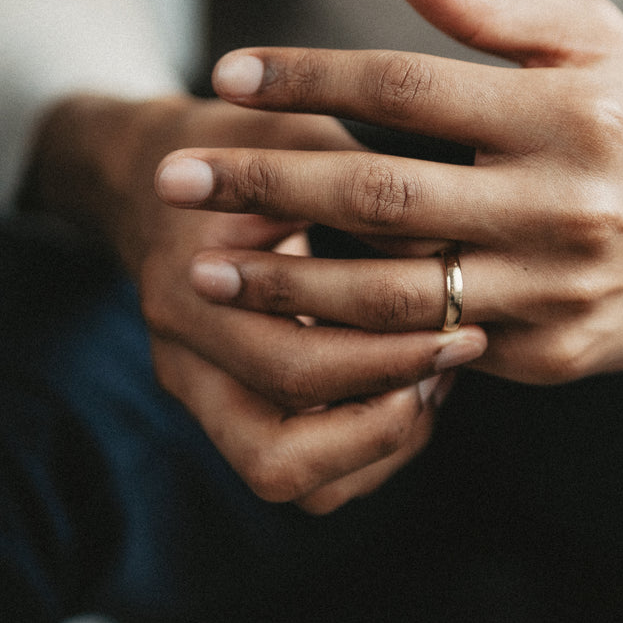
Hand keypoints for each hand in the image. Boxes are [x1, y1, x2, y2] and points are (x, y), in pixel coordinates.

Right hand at [31, 94, 484, 511]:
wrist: (158, 172)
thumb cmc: (238, 146)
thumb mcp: (298, 144)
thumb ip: (368, 197)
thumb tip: (457, 256)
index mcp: (188, 294)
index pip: (296, 370)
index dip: (390, 363)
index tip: (463, 330)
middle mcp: (182, 361)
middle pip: (281, 458)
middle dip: (387, 423)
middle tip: (453, 363)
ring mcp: (198, 390)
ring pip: (287, 478)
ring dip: (374, 445)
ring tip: (431, 376)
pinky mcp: (223, 400)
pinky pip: (295, 467)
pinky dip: (360, 444)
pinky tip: (403, 381)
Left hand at [156, 0, 622, 384]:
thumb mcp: (591, 44)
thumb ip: (489, 7)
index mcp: (561, 115)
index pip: (406, 88)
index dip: (309, 79)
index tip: (229, 77)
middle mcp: (554, 206)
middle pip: (381, 197)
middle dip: (267, 190)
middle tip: (177, 182)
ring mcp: (550, 292)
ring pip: (394, 293)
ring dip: (289, 285)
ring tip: (206, 273)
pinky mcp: (548, 355)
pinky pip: (434, 346)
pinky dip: (360, 338)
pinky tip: (294, 327)